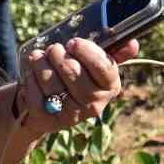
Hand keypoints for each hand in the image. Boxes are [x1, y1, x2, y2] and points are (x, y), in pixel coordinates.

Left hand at [19, 37, 135, 134]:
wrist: (51, 104)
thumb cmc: (76, 75)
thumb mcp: (94, 62)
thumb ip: (114, 51)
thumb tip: (132, 43)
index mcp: (110, 86)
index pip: (103, 67)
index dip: (87, 52)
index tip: (73, 42)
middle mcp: (94, 104)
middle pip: (73, 72)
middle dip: (58, 55)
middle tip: (53, 49)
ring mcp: (71, 116)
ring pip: (52, 82)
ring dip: (41, 64)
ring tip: (38, 57)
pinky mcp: (49, 121)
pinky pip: (36, 95)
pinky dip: (31, 80)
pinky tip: (32, 74)